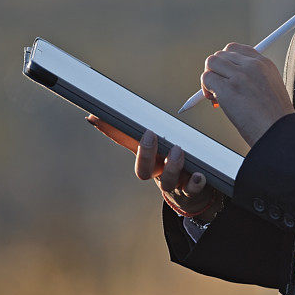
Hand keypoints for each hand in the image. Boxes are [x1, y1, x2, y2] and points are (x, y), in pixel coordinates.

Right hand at [86, 115, 222, 221]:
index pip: (125, 142)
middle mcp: (157, 172)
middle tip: (150, 134)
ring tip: (179, 150)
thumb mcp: (164, 143)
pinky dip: (195, 183)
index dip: (109, 131)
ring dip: (171, 166)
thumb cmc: (177, 162)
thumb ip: (156, 125)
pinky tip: (199, 175)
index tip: (96, 116)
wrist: (197, 195)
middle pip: (143, 170)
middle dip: (144, 153)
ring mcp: (174, 183)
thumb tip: (150, 100)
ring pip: (167, 181)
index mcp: (148, 157)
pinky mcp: (192, 191)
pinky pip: (192, 190)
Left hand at [201, 43, 294, 146]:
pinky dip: (206, 89)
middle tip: (219, 87)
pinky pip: (207, 78)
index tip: (226, 73)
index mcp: (265, 64)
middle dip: (217, 70)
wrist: (280, 133)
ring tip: (215, 95)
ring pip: (211, 63)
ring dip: (209, 78)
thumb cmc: (276, 119)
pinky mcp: (228, 89)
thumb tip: (228, 79)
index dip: (226, 61)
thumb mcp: (272, 89)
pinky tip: (215, 101)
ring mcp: (240, 76)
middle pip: (221, 54)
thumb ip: (253, 78)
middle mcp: (252, 66)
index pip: (236, 49)